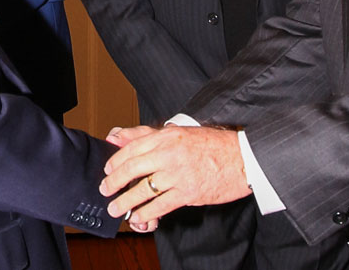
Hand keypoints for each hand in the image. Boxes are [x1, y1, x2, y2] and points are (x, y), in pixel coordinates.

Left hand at [99, 125, 251, 224]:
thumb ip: (146, 134)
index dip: (116, 161)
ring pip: (143, 189)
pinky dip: (146, 212)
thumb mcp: (179, 132)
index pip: (132, 148)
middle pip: (133, 168)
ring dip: (125, 201)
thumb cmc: (214, 144)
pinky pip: (160, 205)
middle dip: (114, 182)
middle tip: (105, 190)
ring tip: (116, 208)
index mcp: (168, 136)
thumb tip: (117, 136)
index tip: (108, 170)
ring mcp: (179, 174)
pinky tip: (138, 216)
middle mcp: (170, 153)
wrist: (243, 158)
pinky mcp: (188, 193)